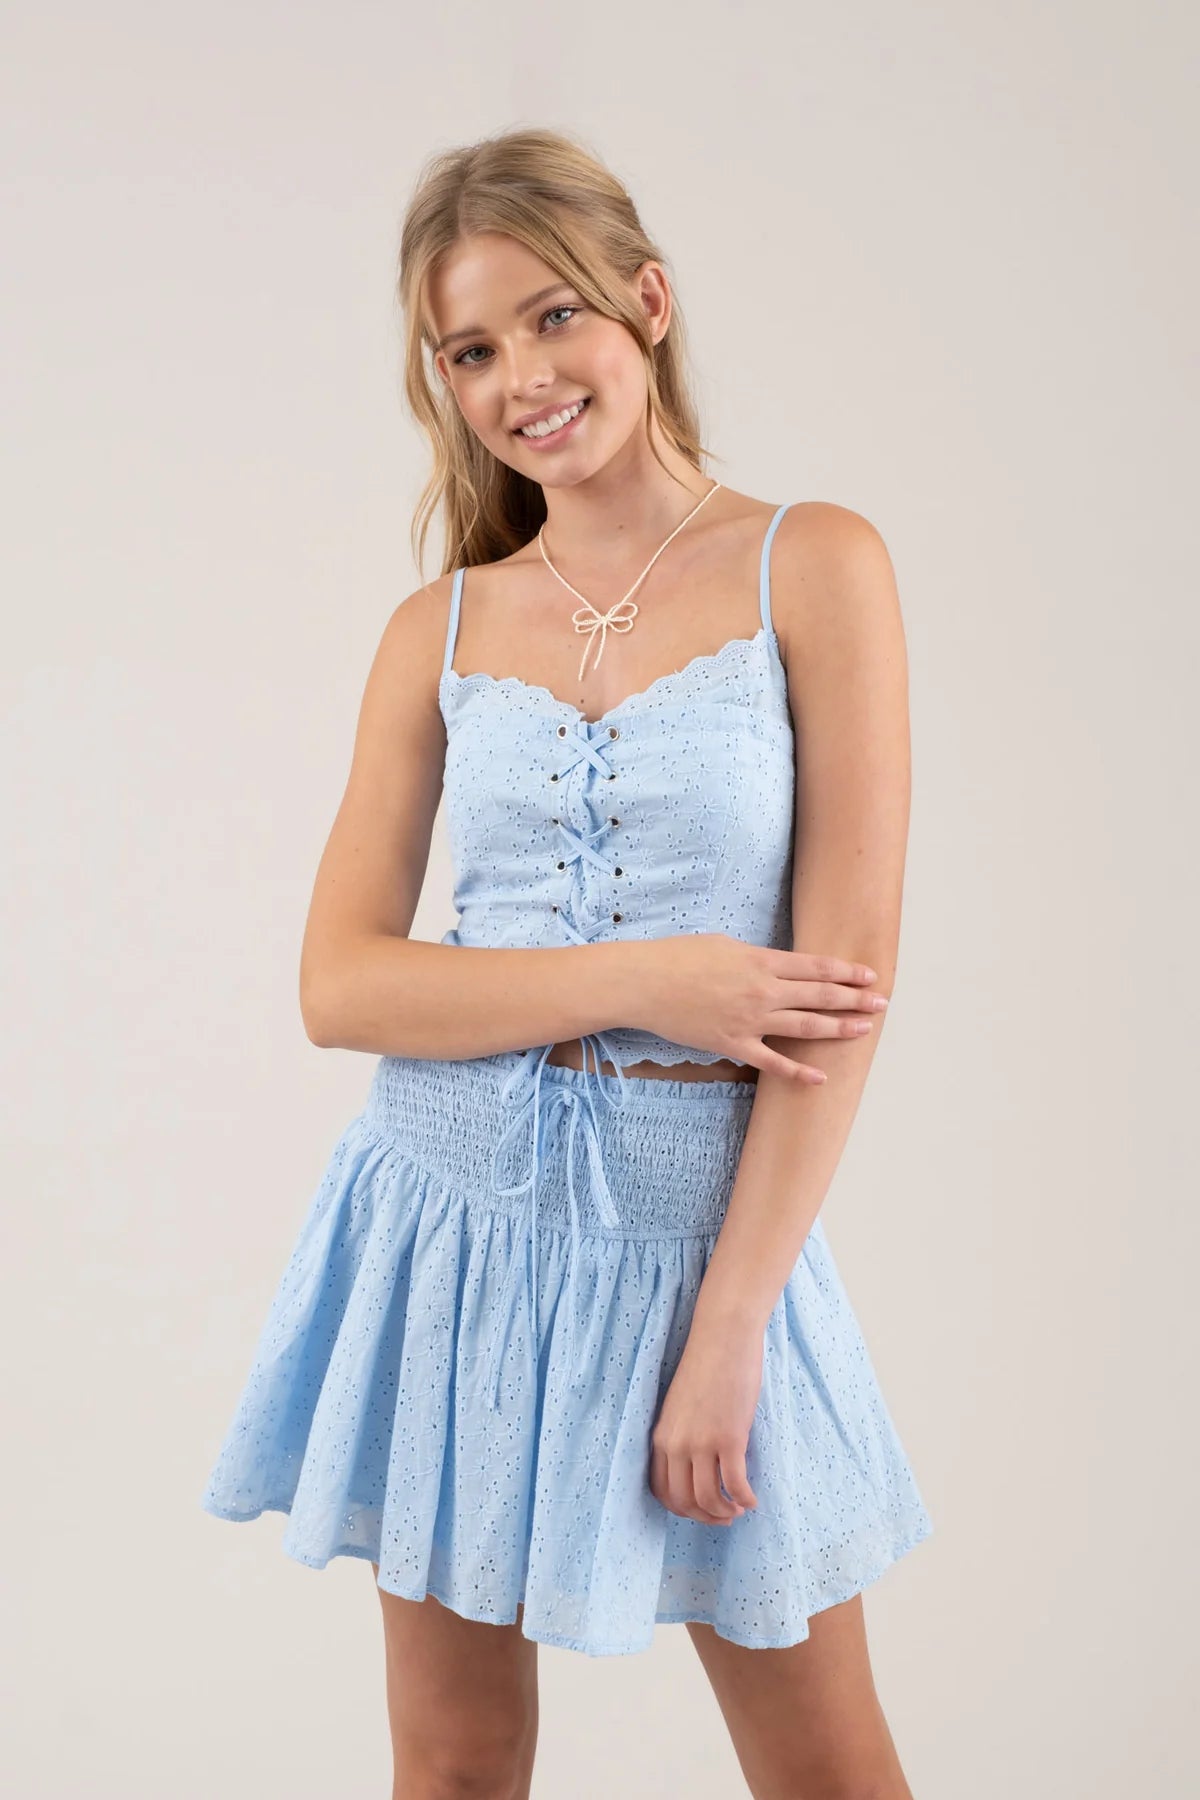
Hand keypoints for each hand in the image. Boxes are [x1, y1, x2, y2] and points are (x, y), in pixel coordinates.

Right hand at [633, 934, 888, 1082]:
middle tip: (882, 1003)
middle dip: (854, 1000)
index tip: (869, 976)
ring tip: (863, 1031)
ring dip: (838, 1029)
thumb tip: (777, 967)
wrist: (645, 983)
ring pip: (805, 1027)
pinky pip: (772, 1062)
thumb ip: (756, 958)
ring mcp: (750, 1020)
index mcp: (761, 961)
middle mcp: (763, 991)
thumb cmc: (678, 957)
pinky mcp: (733, 1044)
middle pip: (819, 996)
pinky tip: (820, 1077)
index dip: (846, 972)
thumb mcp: (725, 944)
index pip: (815, 967)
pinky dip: (798, 1072)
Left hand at [648, 1328, 761, 1524]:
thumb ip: (681, 1435)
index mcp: (662, 1436)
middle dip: (705, 1517)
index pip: (662, 1491)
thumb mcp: (680, 1406)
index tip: (700, 1510)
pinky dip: (745, 1499)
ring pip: (708, 1499)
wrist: (722, 1338)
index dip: (682, 1509)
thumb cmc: (706, 1367)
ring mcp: (702, 1443)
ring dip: (725, 1512)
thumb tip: (694, 1466)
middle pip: (684, 1501)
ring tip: (739, 1509)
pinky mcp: (729, 1438)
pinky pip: (735, 1485)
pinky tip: (753, 1500)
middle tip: (724, 1516)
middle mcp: (677, 1444)